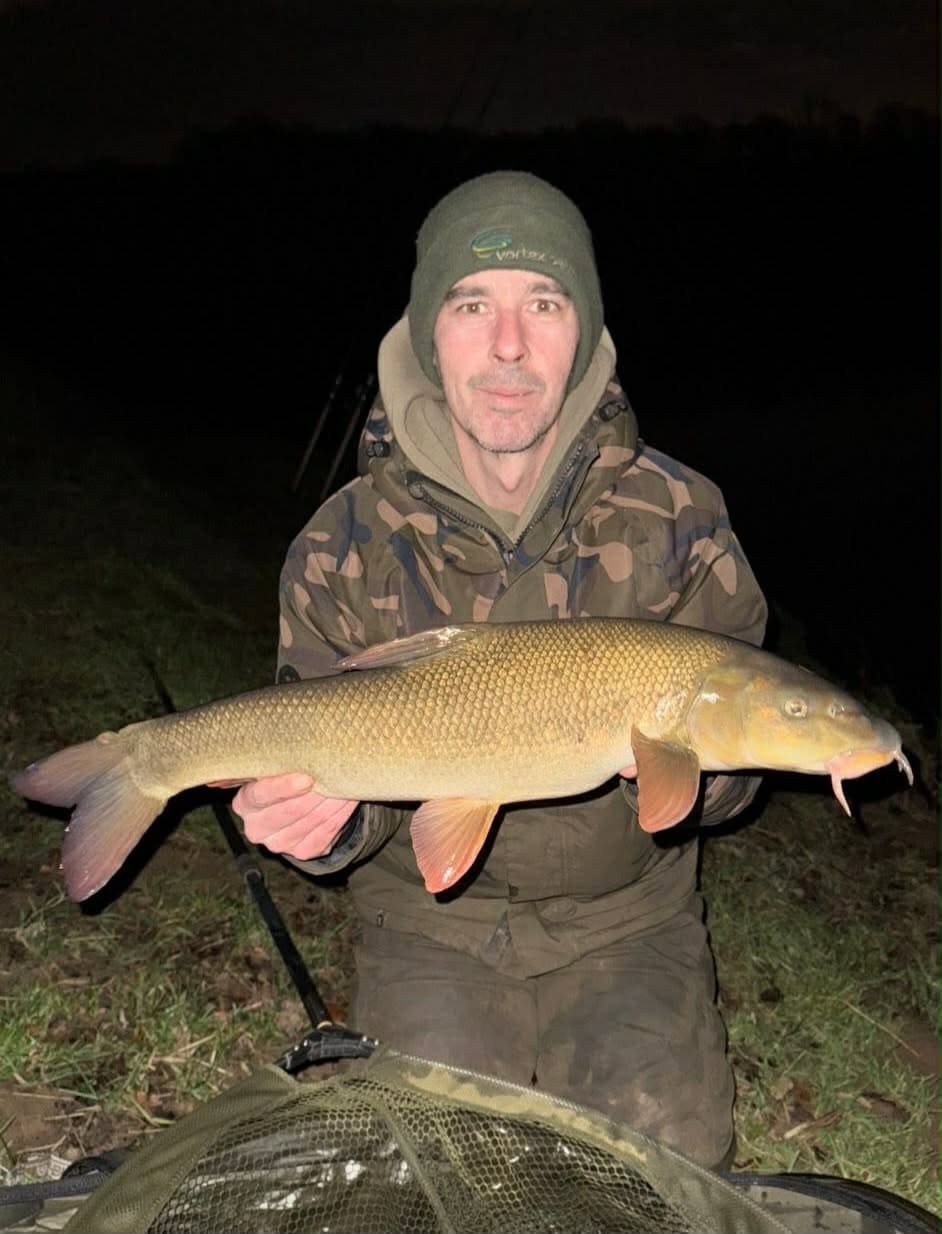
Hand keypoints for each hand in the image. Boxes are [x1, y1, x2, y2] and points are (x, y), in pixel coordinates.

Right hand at [229, 773, 358, 859]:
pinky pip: (326, 832)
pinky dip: (341, 813)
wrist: (297, 811)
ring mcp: (279, 843)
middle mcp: (257, 828)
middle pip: (290, 810)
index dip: (283, 788)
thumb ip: (282, 763)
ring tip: (346, 782)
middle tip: (335, 774)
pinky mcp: (302, 851)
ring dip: (333, 800)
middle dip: (316, 792)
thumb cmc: (285, 778)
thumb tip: (308, 750)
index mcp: (245, 803)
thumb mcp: (275, 769)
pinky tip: (348, 799)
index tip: (306, 779)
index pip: (260, 796)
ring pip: (313, 820)